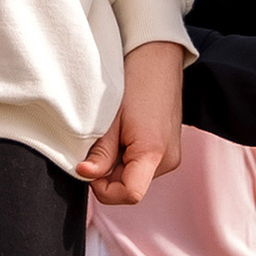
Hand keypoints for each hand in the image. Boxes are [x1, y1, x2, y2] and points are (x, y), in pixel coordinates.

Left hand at [78, 40, 187, 206]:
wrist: (157, 60)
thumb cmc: (135, 82)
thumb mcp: (110, 119)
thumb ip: (100, 153)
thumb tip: (84, 174)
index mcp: (153, 153)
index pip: (129, 194)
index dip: (104, 188)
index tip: (89, 168)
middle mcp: (168, 160)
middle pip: (130, 187)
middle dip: (108, 173)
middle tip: (100, 143)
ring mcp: (171, 156)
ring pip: (135, 177)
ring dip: (118, 164)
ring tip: (115, 133)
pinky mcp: (169, 150)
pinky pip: (143, 166)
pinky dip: (129, 157)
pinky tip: (125, 133)